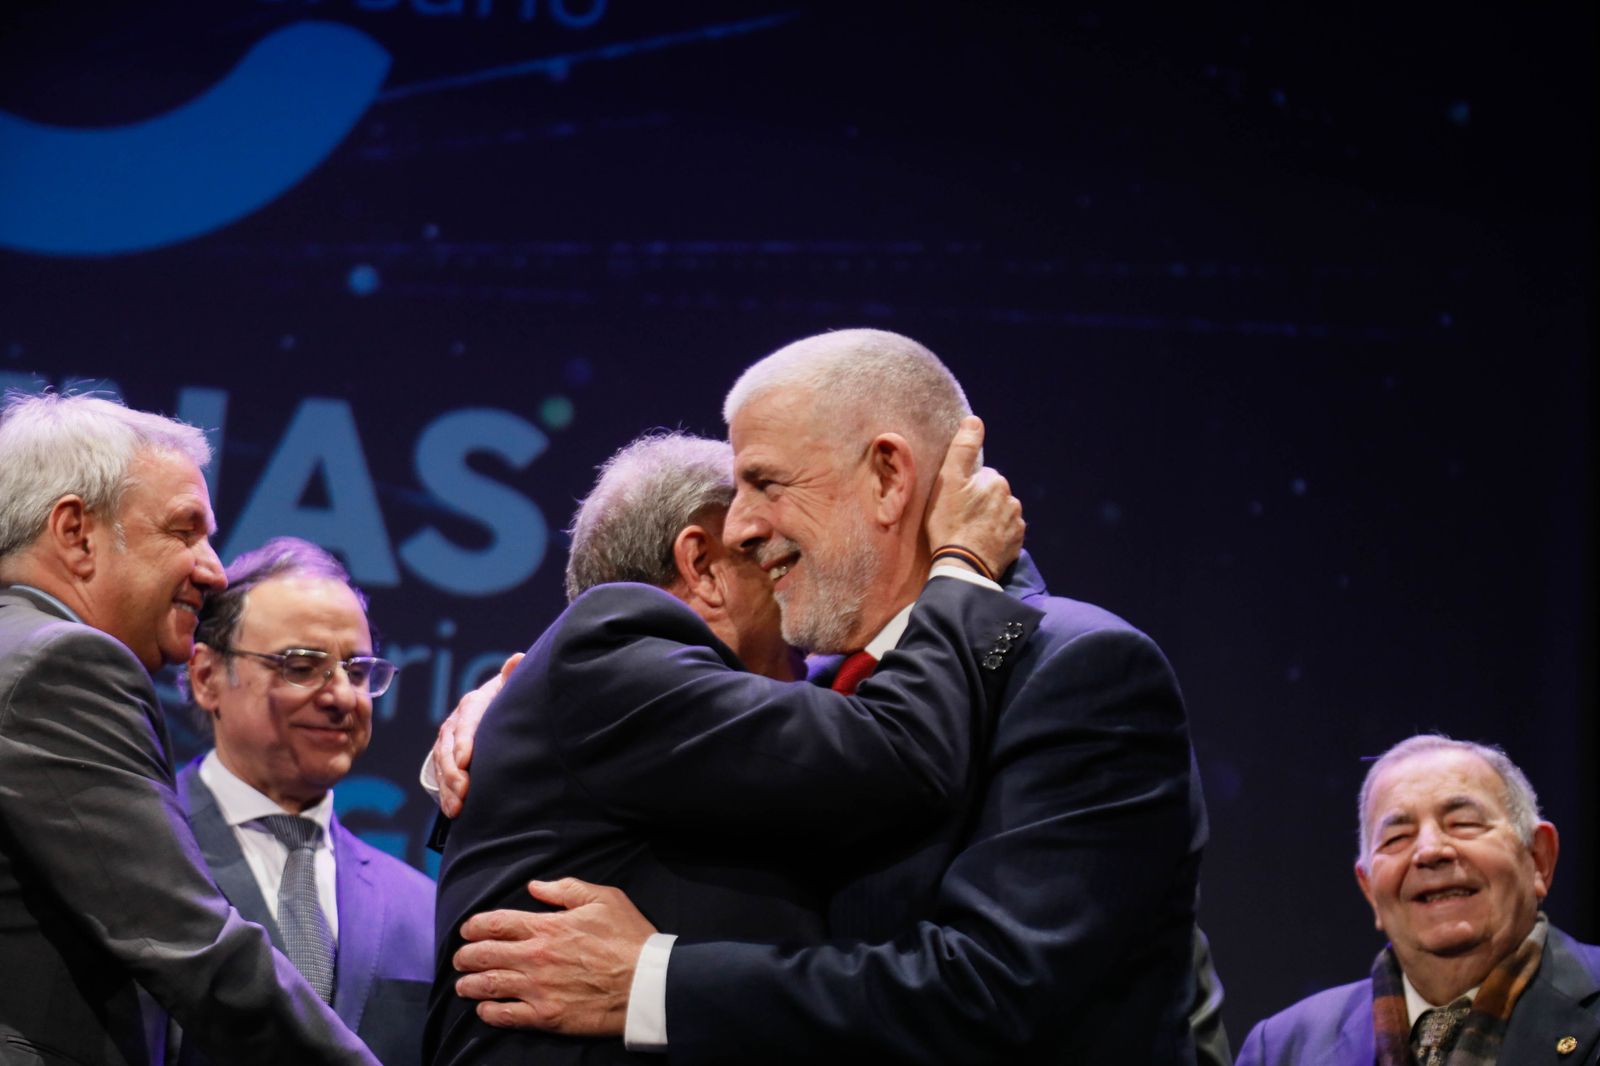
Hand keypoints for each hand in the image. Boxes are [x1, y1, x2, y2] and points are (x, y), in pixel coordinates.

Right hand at [432, 652, 521, 817]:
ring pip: (442, 766)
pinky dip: (446, 795)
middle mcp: (455, 724)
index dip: (464, 742)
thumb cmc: (505, 699)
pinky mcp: (444, 759)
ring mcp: (447, 743)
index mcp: (472, 705)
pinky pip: (440, 778)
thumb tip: (517, 658)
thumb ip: (512, 676)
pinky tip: (453, 811)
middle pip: (448, 749)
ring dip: (448, 788)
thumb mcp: (508, 688)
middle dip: (453, 772)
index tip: (465, 760)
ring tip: (457, 808)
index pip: (466, 722)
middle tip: (463, 791)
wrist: (491, 708)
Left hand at [453, 877, 657, 1034]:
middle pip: (485, 955)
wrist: (647, 983)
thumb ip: (565, 889)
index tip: (467, 930)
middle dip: (465, 956)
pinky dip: (488, 1012)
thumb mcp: (604, 898)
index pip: (496, 923)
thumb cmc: (628, 938)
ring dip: (469, 984)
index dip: (474, 926)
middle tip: (460, 958)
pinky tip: (484, 1009)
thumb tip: (534, 887)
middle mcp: (535, 957)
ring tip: (462, 984)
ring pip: (489, 985)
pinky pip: (506, 1016)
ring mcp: (538, 989)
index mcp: (547, 927)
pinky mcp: (546, 1016)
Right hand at [925, 415, 1024, 577]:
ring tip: (969, 532)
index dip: (966, 487)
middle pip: (992, 495)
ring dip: (988, 518)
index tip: (954, 501)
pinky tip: (980, 543)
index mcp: (996, 481)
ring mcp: (1016, 523)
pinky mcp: (1016, 544)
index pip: (980, 476)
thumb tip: (974, 420)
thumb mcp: (949, 481)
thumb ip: (963, 448)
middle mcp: (1012, 499)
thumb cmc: (950, 522)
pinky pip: (1006, 533)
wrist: (963, 565)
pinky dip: (995, 535)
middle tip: (960, 517)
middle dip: (980, 502)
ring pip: (1000, 513)